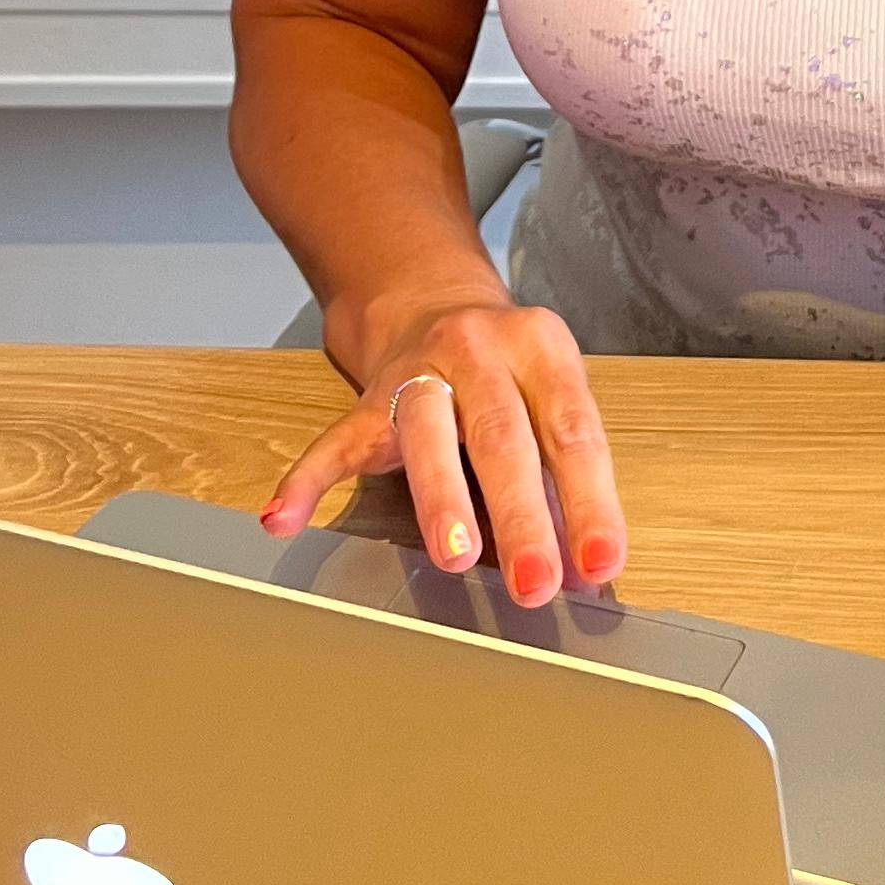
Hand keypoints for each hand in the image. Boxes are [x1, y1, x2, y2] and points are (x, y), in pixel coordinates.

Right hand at [259, 292, 625, 608]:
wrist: (433, 302)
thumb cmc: (509, 371)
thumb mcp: (550, 393)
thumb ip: (567, 472)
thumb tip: (588, 568)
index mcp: (540, 348)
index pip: (572, 430)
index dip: (589, 500)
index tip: (600, 563)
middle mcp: (479, 350)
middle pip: (500, 435)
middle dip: (520, 515)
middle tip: (535, 582)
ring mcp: (417, 371)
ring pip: (426, 432)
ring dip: (441, 498)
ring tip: (454, 555)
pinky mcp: (367, 399)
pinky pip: (335, 441)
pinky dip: (307, 479)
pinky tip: (284, 518)